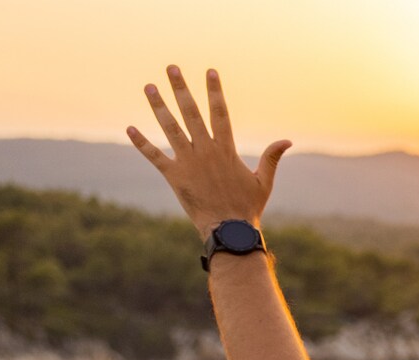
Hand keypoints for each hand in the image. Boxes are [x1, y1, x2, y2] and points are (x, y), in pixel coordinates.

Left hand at [126, 66, 290, 235]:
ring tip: (149, 87)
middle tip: (171, 68)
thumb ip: (271, 158)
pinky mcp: (175, 177)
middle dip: (181, 89)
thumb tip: (287, 141)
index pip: (220, 112)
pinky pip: (155, 157)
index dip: (215, 91)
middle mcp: (206, 151)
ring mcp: (189, 163)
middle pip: (192, 113)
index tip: (210, 71)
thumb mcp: (264, 181)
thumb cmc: (248, 208)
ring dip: (159, 106)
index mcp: (226, 150)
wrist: (230, 231)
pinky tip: (130, 128)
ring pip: (171, 128)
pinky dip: (142, 143)